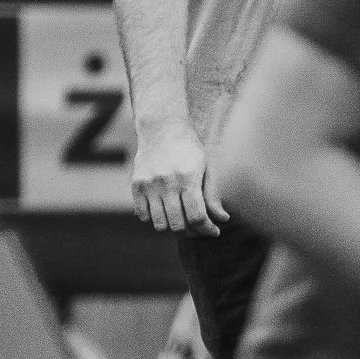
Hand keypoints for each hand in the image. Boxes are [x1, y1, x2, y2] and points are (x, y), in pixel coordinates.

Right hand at [131, 119, 225, 236]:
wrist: (162, 127)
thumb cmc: (190, 149)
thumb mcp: (206, 168)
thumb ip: (212, 195)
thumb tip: (223, 219)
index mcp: (188, 178)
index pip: (197, 217)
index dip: (207, 229)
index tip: (214, 231)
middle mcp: (166, 182)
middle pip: (178, 224)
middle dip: (192, 231)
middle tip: (198, 228)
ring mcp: (149, 184)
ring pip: (159, 224)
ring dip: (172, 226)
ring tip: (182, 220)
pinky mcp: (136, 184)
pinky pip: (142, 215)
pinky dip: (154, 218)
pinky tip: (165, 210)